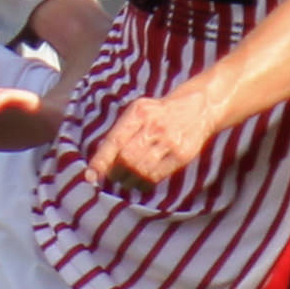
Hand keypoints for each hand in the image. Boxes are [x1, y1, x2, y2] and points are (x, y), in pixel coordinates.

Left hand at [84, 91, 214, 193]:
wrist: (199, 107)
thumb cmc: (160, 112)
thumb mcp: (138, 111)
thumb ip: (120, 131)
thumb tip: (100, 159)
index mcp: (138, 112)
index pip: (115, 140)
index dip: (101, 160)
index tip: (90, 175)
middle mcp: (154, 126)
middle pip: (127, 158)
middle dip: (115, 171)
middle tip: (113, 174)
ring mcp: (170, 140)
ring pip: (141, 169)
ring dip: (129, 179)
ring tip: (127, 177)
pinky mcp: (183, 154)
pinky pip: (157, 175)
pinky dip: (145, 180)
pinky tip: (142, 178)